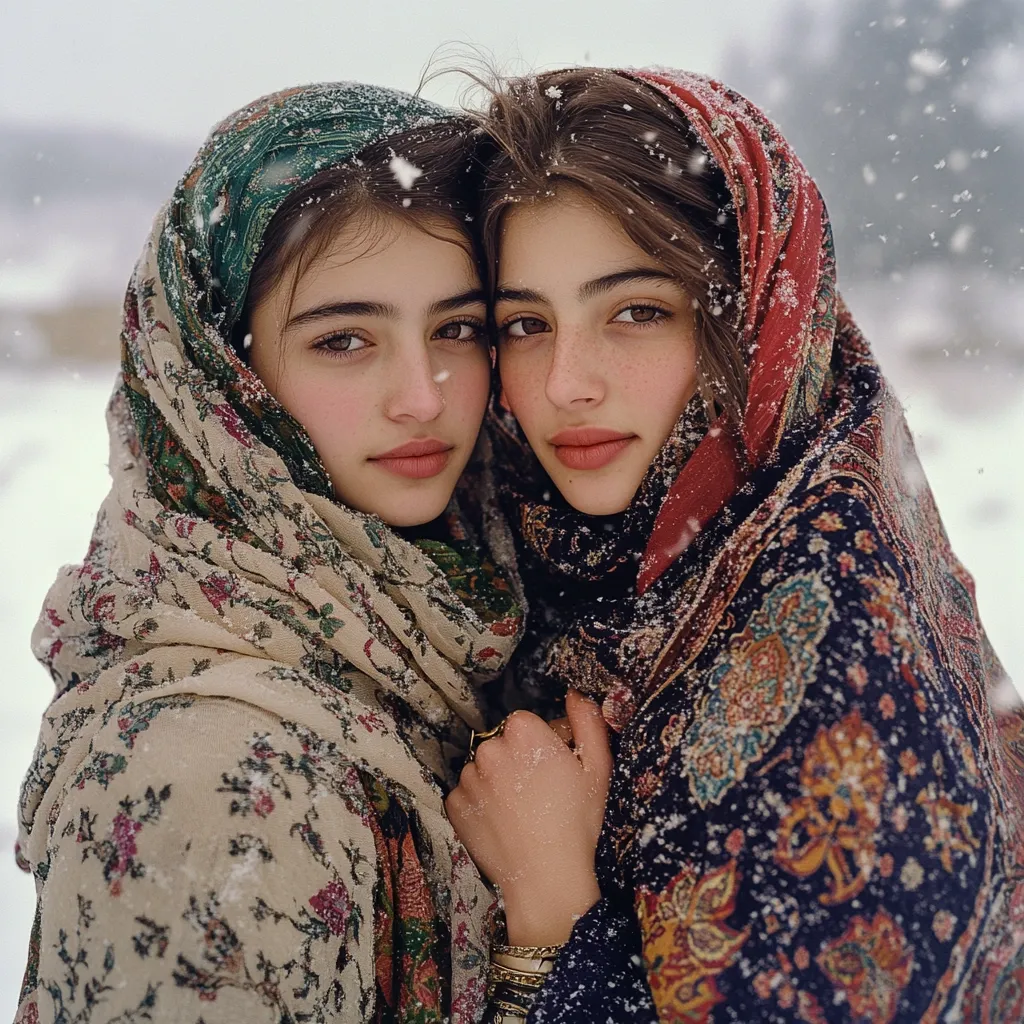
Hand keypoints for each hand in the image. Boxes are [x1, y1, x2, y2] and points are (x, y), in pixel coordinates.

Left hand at [445, 690, 612, 944]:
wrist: (546, 879)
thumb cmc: (577, 822)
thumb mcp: (597, 768)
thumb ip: (587, 721)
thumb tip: (574, 692)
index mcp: (523, 731)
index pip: (527, 723)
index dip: (543, 743)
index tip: (555, 767)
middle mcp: (489, 747)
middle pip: (504, 743)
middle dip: (520, 759)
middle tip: (541, 792)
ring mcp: (468, 777)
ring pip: (485, 768)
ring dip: (499, 780)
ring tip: (522, 811)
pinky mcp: (454, 804)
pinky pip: (469, 793)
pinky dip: (481, 802)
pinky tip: (503, 822)